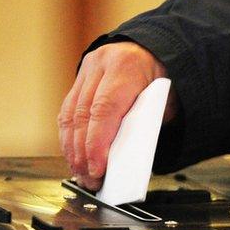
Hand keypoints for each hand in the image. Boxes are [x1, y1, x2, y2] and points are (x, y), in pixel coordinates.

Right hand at [58, 42, 176, 190]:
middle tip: (89, 179)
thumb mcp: (163, 102)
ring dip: (72, 149)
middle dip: (83, 153)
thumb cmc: (160, 81)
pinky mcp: (79, 79)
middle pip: (83, 115)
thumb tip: (125, 160)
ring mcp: (87, 70)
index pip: (104, 110)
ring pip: (70, 114)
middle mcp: (101, 65)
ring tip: (80, 173)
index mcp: (126, 68)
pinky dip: (69, 137)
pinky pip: (67, 111)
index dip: (97, 143)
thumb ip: (144, 125)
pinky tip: (73, 156)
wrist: (153, 50)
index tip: (97, 169)